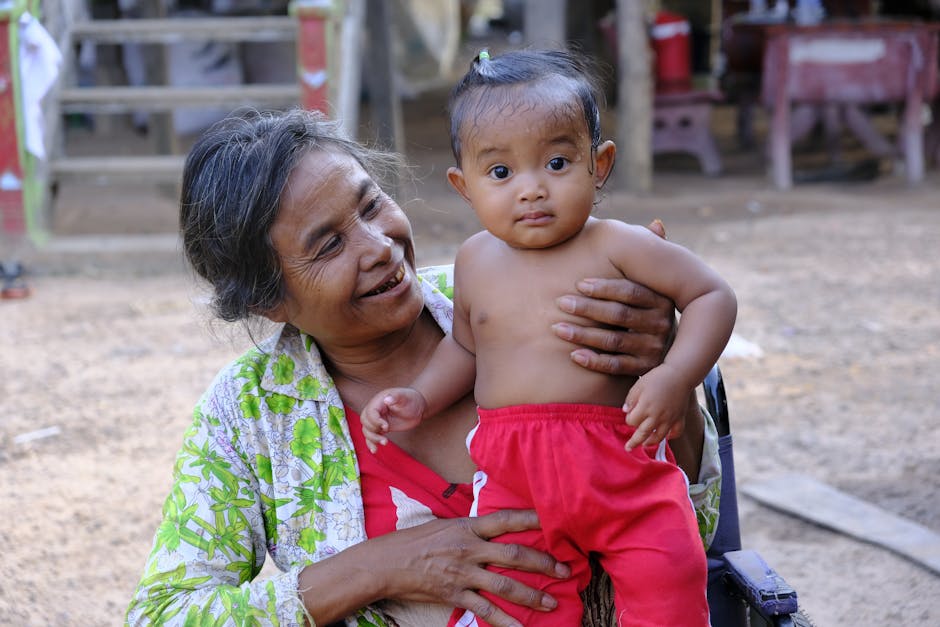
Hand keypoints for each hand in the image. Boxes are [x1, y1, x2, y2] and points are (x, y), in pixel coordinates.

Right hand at [360, 387, 426, 452]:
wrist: (417, 407)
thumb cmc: (411, 399)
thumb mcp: (405, 397)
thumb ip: (396, 397)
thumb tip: (387, 399)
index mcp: (379, 401)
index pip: (370, 412)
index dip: (376, 421)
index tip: (387, 426)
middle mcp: (375, 410)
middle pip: (365, 421)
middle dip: (373, 429)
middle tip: (387, 431)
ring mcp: (377, 419)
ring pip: (366, 430)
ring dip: (372, 438)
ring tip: (385, 442)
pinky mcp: (381, 428)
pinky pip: (371, 436)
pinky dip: (371, 443)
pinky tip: (375, 450)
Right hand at [373, 511, 568, 626]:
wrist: (387, 563)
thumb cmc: (414, 541)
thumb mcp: (444, 525)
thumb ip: (470, 528)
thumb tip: (492, 527)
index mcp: (468, 527)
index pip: (505, 519)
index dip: (531, 518)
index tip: (553, 519)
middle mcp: (470, 548)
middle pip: (515, 554)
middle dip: (543, 563)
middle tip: (564, 570)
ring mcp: (463, 573)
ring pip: (506, 584)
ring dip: (532, 595)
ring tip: (551, 604)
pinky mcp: (455, 595)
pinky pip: (486, 610)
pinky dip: (505, 622)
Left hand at [553, 220, 675, 376]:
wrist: (672, 348)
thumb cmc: (650, 306)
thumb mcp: (655, 282)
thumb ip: (652, 254)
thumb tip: (657, 223)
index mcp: (661, 300)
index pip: (630, 292)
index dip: (604, 287)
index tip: (578, 284)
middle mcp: (661, 325)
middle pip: (620, 316)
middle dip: (588, 309)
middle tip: (560, 303)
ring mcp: (654, 349)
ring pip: (615, 342)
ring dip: (584, 336)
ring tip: (557, 328)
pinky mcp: (645, 369)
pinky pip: (617, 367)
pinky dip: (595, 362)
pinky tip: (573, 355)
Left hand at [622, 364, 688, 449]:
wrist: (680, 374)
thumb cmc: (657, 377)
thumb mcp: (639, 385)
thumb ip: (630, 399)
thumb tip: (625, 411)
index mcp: (645, 408)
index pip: (632, 422)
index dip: (629, 419)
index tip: (630, 414)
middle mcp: (657, 417)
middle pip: (642, 434)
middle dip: (634, 442)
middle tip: (628, 448)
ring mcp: (670, 419)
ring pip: (659, 437)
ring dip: (650, 442)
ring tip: (645, 444)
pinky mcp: (680, 418)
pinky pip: (676, 432)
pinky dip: (671, 436)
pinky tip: (666, 436)